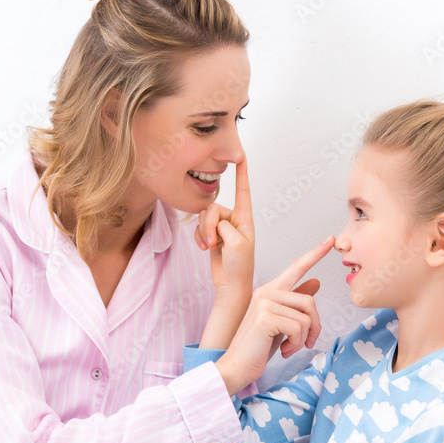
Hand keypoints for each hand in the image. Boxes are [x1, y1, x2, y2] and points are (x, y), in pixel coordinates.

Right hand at [195, 159, 253, 299]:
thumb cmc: (239, 267)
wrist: (231, 286)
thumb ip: (224, 225)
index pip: (243, 191)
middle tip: (211, 243)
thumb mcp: (236, 243)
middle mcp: (234, 220)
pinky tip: (204, 248)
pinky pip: (198, 227)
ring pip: (204, 217)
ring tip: (209, 247)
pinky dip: (198, 236)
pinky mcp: (211, 235)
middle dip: (208, 224)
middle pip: (213, 207)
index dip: (242, 174)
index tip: (240, 156)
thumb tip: (213, 221)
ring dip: (203, 232)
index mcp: (245, 219)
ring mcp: (222, 228)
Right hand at [215, 236, 334, 395]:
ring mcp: (264, 303)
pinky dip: (297, 344)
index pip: (296, 268)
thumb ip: (296, 303)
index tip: (330, 239)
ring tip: (289, 347)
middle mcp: (266, 292)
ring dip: (303, 339)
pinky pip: (299, 328)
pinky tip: (283, 350)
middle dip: (315, 327)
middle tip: (307, 343)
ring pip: (307, 317)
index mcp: (270, 291)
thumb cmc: (258, 347)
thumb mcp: (282, 323)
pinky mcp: (266, 317)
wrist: (237, 366)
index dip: (315, 254)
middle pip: (309, 301)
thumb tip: (316, 282)